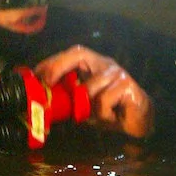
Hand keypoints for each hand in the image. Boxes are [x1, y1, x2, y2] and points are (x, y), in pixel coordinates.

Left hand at [34, 45, 153, 138]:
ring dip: (88, 107)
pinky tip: (112, 117)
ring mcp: (117, 73)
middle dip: (59, 66)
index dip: (53, 62)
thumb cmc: (111, 111)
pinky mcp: (127, 85)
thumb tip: (44, 101)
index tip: (36, 74)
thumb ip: (70, 99)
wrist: (139, 122)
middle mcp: (105, 64)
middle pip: (79, 53)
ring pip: (89, 88)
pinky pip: (104, 101)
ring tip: (96, 116)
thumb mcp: (85, 105)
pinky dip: (103, 114)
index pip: (72, 54)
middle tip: (47, 82)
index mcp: (94, 65)